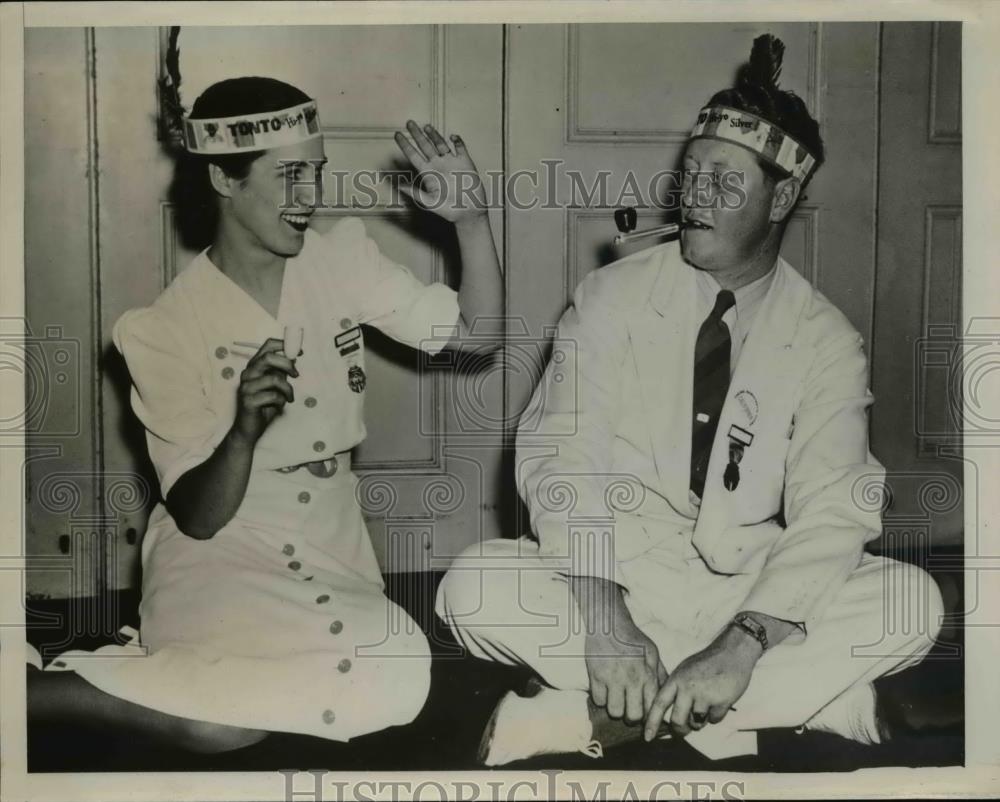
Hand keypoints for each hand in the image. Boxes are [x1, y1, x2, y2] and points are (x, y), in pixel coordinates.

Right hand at [233, 338, 297, 442]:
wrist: (249, 428)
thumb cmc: (263, 405)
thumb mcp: (274, 385)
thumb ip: (280, 371)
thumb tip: (293, 357)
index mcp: (254, 366)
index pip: (267, 346)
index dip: (284, 345)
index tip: (299, 352)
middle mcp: (247, 373)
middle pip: (269, 358)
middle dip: (287, 365)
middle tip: (296, 375)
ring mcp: (246, 387)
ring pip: (274, 379)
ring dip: (287, 389)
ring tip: (289, 398)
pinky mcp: (248, 401)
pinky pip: (273, 396)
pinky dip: (281, 401)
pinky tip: (279, 406)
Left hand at [393, 121, 487, 223]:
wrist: (469, 213)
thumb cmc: (448, 210)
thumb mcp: (429, 202)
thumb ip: (415, 193)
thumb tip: (399, 186)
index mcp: (428, 173)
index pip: (414, 156)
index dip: (405, 145)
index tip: (397, 135)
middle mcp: (438, 165)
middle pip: (425, 146)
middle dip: (417, 135)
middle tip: (409, 123)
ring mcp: (451, 162)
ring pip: (441, 144)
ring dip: (434, 135)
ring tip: (426, 126)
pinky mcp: (465, 163)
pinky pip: (460, 148)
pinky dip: (457, 141)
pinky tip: (452, 137)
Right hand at [571, 577, 666, 723]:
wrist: (609, 623)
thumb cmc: (632, 638)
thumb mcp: (652, 652)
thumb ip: (660, 674)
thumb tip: (666, 694)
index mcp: (647, 674)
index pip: (651, 708)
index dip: (648, 716)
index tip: (643, 714)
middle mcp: (631, 679)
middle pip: (632, 716)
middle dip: (631, 716)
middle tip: (628, 709)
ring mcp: (612, 678)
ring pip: (614, 711)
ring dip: (615, 708)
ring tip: (616, 699)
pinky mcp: (596, 675)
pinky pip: (598, 700)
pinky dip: (601, 698)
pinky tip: (605, 690)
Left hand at [643, 624, 760, 740]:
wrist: (732, 652)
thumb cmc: (706, 663)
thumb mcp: (684, 670)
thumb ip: (675, 689)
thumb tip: (666, 714)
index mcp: (676, 679)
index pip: (659, 704)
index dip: (652, 722)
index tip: (647, 738)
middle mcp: (688, 688)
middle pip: (677, 721)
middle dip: (680, 730)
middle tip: (682, 731)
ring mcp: (705, 695)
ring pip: (696, 723)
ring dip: (700, 721)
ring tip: (705, 706)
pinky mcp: (721, 701)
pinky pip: (714, 720)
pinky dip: (715, 716)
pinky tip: (718, 701)